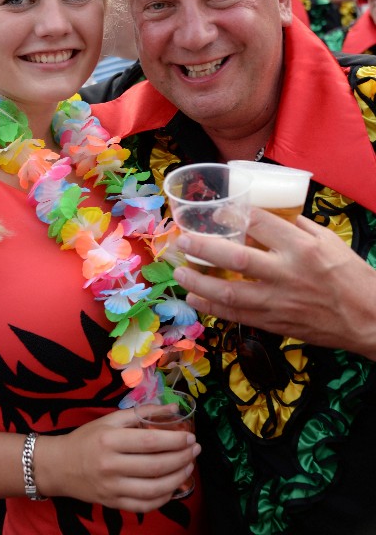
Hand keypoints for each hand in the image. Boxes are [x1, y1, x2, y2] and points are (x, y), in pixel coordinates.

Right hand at [37, 408, 200, 511]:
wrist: (59, 467)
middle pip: (154, 466)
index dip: (174, 441)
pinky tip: (173, 487)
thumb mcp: (110, 419)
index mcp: (110, 439)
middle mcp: (110, 465)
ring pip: (153, 489)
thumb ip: (142, 413)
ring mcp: (112, 488)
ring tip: (188, 466)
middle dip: (181, 458)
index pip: (149, 442)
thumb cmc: (87, 438)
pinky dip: (163, 498)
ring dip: (177, 478)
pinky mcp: (112, 504)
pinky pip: (144, 506)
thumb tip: (173, 408)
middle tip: (195, 450)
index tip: (190, 437)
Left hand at [174, 207, 375, 358]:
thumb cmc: (349, 275)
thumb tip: (264, 212)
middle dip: (203, 248)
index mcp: (302, 247)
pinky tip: (195, 300)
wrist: (368, 318)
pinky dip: (212, 308)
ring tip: (179, 274)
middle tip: (182, 242)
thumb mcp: (328, 240)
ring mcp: (279, 301)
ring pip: (230, 292)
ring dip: (199, 283)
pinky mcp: (275, 323)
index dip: (232, 215)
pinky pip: (236, 315)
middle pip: (236, 258)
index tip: (214, 212)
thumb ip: (296, 225)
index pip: (260, 223)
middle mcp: (287, 273)